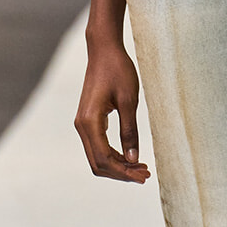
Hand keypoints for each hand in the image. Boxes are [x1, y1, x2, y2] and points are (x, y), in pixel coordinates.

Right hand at [75, 37, 150, 181]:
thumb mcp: (129, 101)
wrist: (104, 50)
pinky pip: (97, 146)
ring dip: (118, 166)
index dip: (124, 172)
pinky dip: (113, 156)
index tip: (144, 176)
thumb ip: (130, 131)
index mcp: (90, 122)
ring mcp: (83, 124)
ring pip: (97, 157)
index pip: (105, 159)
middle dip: (121, 173)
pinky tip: (130, 156)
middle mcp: (81, 126)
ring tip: (141, 168)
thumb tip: (133, 159)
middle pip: (98, 163)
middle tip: (145, 175)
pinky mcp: (88, 120)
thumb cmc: (118, 70)